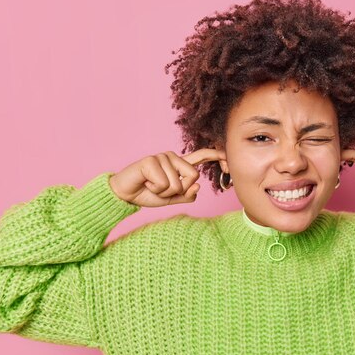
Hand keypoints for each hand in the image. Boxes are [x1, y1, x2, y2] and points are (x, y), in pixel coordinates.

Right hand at [109, 148, 225, 207]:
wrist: (126, 194)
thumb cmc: (148, 193)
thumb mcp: (171, 198)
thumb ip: (186, 195)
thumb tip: (197, 187)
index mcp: (180, 165)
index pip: (201, 157)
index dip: (215, 155)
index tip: (227, 157)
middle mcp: (173, 157)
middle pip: (193, 177)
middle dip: (179, 190)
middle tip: (162, 189)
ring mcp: (162, 157)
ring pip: (177, 183)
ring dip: (163, 192)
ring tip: (151, 186)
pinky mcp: (151, 160)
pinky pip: (164, 183)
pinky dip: (155, 189)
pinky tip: (146, 183)